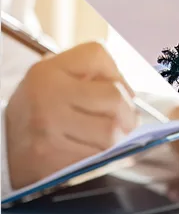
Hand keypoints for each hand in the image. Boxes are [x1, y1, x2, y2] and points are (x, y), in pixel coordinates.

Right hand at [5, 42, 136, 188]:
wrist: (3, 149)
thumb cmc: (41, 112)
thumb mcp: (54, 82)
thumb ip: (90, 75)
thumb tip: (130, 95)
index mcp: (46, 71)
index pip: (97, 55)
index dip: (114, 72)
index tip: (110, 88)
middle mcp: (46, 95)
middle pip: (116, 98)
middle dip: (126, 113)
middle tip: (120, 121)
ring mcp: (48, 127)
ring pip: (113, 133)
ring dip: (116, 140)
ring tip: (101, 138)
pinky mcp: (52, 157)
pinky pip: (100, 158)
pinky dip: (102, 158)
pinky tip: (87, 153)